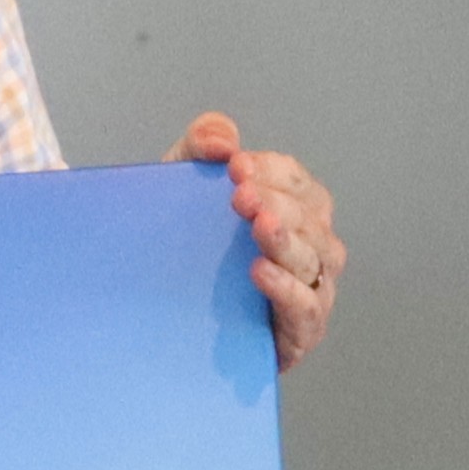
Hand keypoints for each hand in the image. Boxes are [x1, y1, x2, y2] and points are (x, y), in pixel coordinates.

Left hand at [167, 112, 343, 369]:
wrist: (155, 311)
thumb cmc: (186, 244)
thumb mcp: (182, 185)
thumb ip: (200, 146)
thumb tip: (222, 140)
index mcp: (291, 205)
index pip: (295, 180)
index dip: (271, 171)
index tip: (235, 166)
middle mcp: (309, 243)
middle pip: (309, 218)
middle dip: (276, 203)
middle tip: (242, 196)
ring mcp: (309, 286)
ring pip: (313, 260)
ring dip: (286, 241)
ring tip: (258, 227)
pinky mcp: (298, 330)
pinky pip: (305, 308)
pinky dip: (286, 289)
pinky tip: (260, 272)